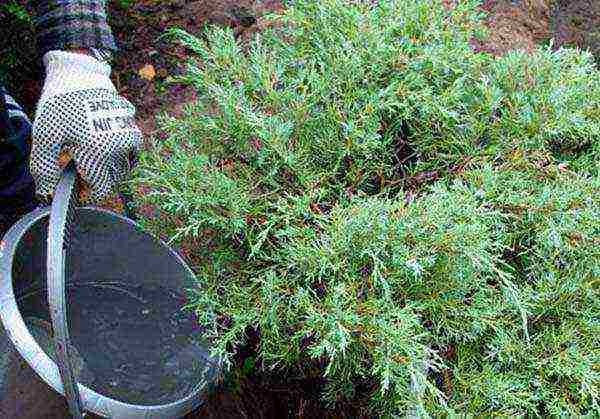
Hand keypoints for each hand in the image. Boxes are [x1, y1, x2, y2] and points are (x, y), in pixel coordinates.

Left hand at [31, 51, 141, 201]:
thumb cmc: (61, 103)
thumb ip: (44, 168)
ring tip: (94, 155)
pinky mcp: (133, 125)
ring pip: (126, 165)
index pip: (102, 189)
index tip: (77, 186)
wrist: (79, 71)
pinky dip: (123, 152)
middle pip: (115, 179)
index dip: (88, 192)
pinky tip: (107, 143)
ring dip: (112, 166)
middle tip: (81, 166)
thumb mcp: (44, 135)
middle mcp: (120, 147)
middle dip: (100, 178)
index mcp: (100, 154)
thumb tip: (48, 191)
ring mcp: (130, 135)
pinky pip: (132, 148)